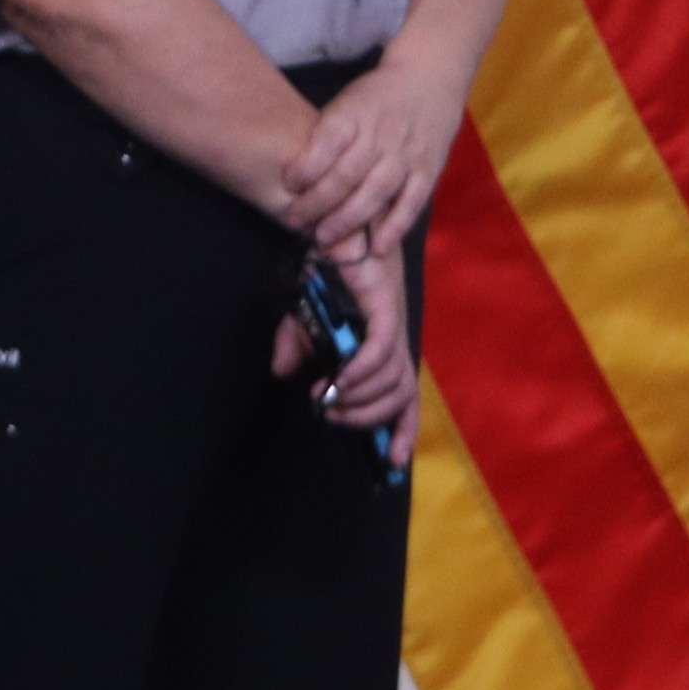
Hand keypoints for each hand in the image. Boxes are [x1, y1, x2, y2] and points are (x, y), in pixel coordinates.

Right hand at [270, 234, 419, 464]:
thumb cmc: (326, 272)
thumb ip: (297, 346)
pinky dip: (362, 371)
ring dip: (361, 398)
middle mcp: (393, 337)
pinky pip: (381, 350)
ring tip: (330, 399)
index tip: (393, 462)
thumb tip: (284, 371)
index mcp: (382, 344)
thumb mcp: (303, 319)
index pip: (403, 394)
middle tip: (334, 418)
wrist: (335, 227)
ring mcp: (392, 322)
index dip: (402, 428)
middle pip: (401, 393)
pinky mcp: (384, 304)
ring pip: (393, 377)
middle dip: (372, 418)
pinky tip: (339, 382)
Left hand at [283, 57, 466, 256]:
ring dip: (349, 219)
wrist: (428, 81)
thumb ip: (324, 137)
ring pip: (377, 191)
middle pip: (347, 173)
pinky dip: (395, 226)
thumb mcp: (344, 102)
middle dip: (317, 202)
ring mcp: (408, 152)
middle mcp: (383, 133)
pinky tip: (376, 246)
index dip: (304, 167)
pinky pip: (412, 200)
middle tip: (295, 220)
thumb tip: (294, 179)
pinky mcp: (429, 168)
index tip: (287, 183)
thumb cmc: (374, 99)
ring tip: (324, 238)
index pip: (327, 143)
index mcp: (356, 113)